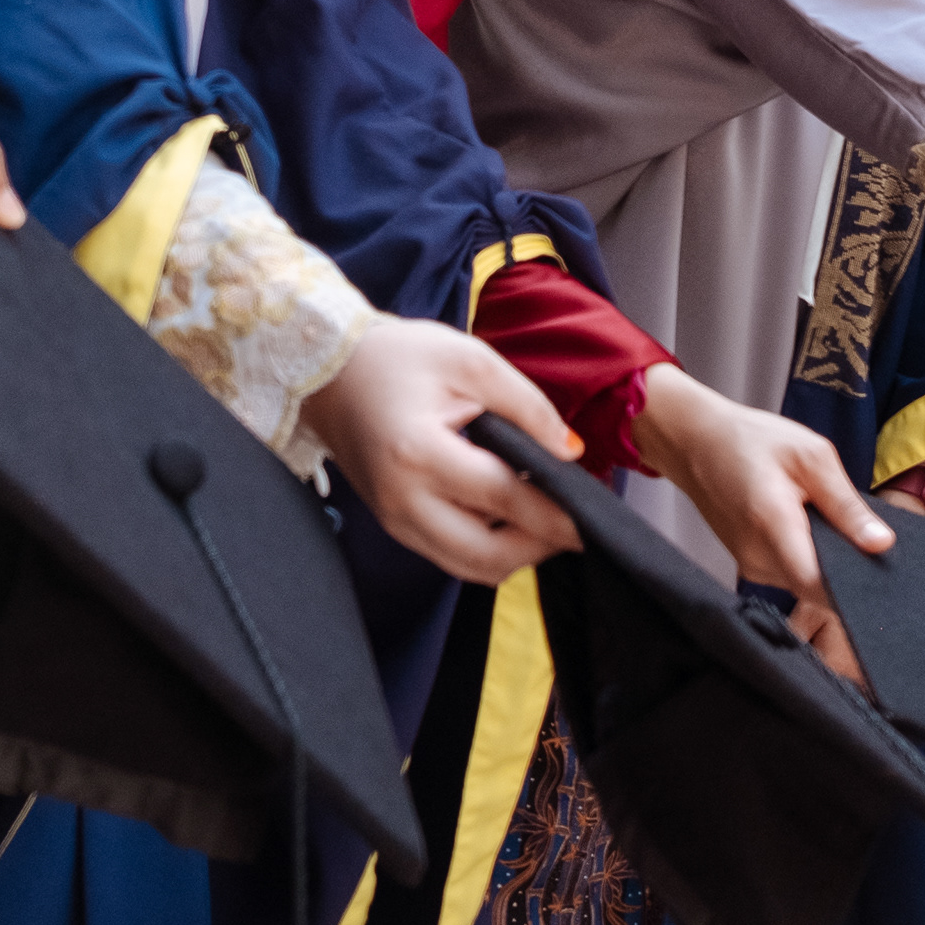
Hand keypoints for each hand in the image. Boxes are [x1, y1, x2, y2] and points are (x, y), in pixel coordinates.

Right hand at [301, 319, 583, 584]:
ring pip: (469, 567)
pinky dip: (487, 547)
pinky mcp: (392, 524)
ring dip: (515, 553)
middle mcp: (402, 500)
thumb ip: (528, 408)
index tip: (595, 517)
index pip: (505, 498)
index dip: (557, 512)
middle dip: (540, 546)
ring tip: (547, 518)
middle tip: (575, 523)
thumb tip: (570, 453)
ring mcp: (393, 519)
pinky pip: (449, 555)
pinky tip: (510, 516)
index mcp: (419, 454)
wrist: (328, 371)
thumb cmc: (399, 357)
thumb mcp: (472, 362)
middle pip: (487, 555)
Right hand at [635, 366, 888, 684]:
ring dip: (826, 562)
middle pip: (816, 588)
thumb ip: (846, 504)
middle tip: (866, 539)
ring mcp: (749, 566)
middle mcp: (757, 558)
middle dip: (846, 571)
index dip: (855, 590)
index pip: (820, 587)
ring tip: (834, 525)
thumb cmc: (751, 440)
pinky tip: (811, 528)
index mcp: (774, 526)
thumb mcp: (811, 455)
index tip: (882, 575)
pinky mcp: (748, 565)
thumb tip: (882, 545)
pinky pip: (788, 573)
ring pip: (803, 582)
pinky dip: (807, 557)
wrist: (694, 441)